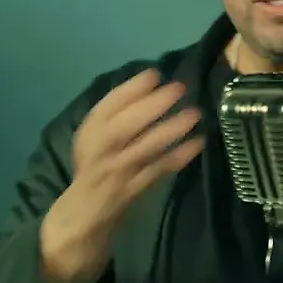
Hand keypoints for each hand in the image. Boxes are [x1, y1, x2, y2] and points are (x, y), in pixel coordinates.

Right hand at [40, 69, 203, 282]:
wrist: (85, 209)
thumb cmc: (94, 163)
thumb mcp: (94, 134)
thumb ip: (115, 113)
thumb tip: (150, 84)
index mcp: (91, 130)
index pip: (109, 104)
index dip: (132, 88)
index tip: (155, 73)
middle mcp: (103, 148)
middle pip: (128, 124)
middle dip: (154, 104)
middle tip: (180, 88)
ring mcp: (120, 169)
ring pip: (147, 147)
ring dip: (171, 129)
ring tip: (195, 113)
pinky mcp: (135, 187)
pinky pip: (159, 170)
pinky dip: (179, 156)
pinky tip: (198, 142)